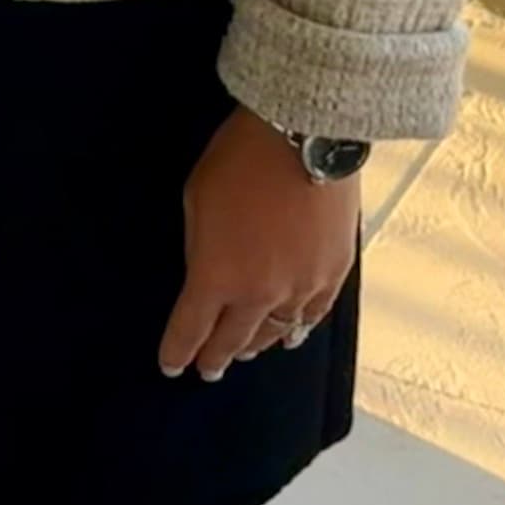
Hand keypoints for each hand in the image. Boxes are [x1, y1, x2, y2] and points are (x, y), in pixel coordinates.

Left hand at [159, 106, 358, 382]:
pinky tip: (290, 335)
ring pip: (274, 332)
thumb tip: (207, 271)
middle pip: (233, 339)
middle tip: (207, 368)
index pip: (191, 330)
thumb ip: (200, 246)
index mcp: (217, 276)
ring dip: (255, 345)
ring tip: (244, 353)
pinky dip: (298, 329)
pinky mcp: (332, 274)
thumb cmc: (242, 158)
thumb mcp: (196, 198)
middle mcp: (259, 293)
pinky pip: (313, 316)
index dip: (178, 351)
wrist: (304, 136)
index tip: (172, 364)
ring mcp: (300, 287)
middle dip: (215, 356)